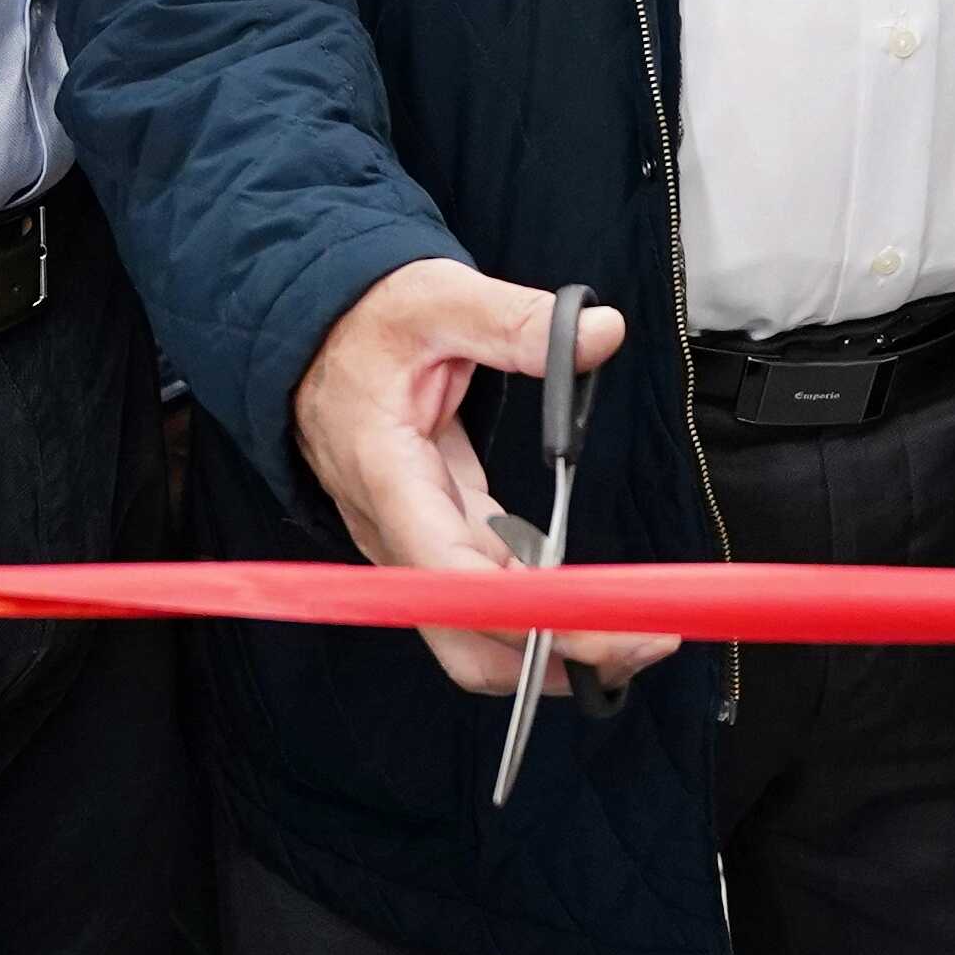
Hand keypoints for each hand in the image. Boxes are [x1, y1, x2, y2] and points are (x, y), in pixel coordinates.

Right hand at [295, 260, 679, 697]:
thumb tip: (599, 332)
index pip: (449, 574)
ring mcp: (410, 538)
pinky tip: (590, 599)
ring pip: (473, 628)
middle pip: (463, 632)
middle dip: (550, 655)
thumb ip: (515, 320)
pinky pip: (482, 593)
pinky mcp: (433, 533)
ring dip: (550, 641)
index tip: (601, 623)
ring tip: (633, 631)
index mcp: (386, 473)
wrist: (312, 331)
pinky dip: (536, 609)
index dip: (525, 614)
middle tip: (642, 641)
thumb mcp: (438, 299)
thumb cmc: (365, 321)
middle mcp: (392, 526)